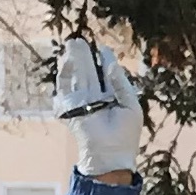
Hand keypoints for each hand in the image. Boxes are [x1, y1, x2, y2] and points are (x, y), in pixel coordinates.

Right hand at [54, 39, 143, 180]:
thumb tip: (112, 64)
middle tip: (81, 40)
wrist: (109, 153)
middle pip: (89, 73)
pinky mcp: (69, 108)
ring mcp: (82, 102)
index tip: (103, 48)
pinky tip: (68, 59)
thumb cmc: (125, 134)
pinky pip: (64, 87)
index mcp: (112, 99)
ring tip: (73, 43)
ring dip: (74, 60)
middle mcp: (96, 99)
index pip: (107, 76)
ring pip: (76, 76)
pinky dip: (65, 72)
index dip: (105, 61)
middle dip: (85, 56)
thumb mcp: (131, 106)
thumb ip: (122, 84)